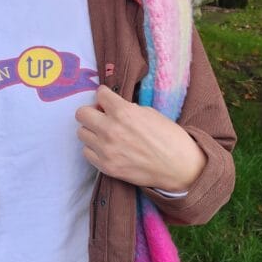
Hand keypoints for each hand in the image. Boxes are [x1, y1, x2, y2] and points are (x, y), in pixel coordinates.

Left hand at [75, 86, 205, 191]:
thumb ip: (127, 109)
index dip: (104, 96)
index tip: (108, 100)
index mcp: (123, 111)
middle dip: (91, 112)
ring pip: (81, 133)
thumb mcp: (150, 113)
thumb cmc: (169, 137)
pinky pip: (87, 153)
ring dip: (92, 131)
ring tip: (105, 135)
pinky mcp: (106, 167)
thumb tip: (111, 108)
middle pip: (81, 114)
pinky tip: (107, 149)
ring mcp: (106, 150)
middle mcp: (110, 129)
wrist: (179, 167)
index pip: (99, 94)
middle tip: (102, 117)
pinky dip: (94, 149)